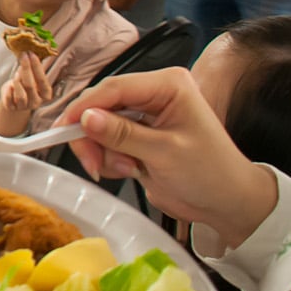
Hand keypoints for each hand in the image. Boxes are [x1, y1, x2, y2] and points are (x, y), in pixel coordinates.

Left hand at [0, 52, 52, 111]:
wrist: (15, 100)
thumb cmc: (26, 85)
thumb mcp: (32, 78)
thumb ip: (33, 69)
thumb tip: (30, 52)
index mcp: (45, 95)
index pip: (42, 80)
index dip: (37, 67)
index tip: (31, 54)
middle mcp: (36, 102)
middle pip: (30, 86)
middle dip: (26, 68)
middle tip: (23, 56)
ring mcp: (24, 107)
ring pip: (21, 95)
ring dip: (17, 82)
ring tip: (17, 72)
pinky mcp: (12, 108)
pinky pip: (9, 99)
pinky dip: (9, 91)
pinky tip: (9, 85)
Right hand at [56, 67, 275, 245]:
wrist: (227, 205)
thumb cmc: (210, 174)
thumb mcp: (165, 153)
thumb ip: (122, 134)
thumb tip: (85, 118)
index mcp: (167, 85)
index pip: (115, 88)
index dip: (86, 107)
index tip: (64, 129)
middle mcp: (154, 94)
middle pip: (102, 105)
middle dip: (93, 136)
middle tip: (94, 164)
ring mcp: (145, 115)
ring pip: (100, 125)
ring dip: (104, 151)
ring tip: (128, 170)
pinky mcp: (137, 136)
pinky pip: (107, 142)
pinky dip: (109, 159)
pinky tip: (131, 170)